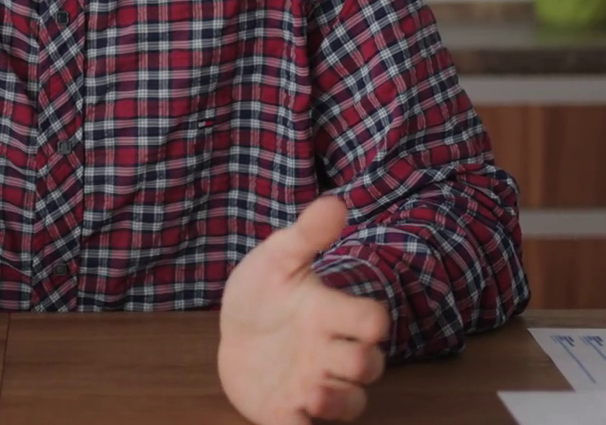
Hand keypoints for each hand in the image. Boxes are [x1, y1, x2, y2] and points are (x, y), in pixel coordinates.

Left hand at [217, 195, 391, 424]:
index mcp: (332, 314)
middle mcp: (331, 353)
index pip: (373, 320)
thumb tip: (335, 201)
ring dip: (336, 402)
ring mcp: (314, 385)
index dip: (373, 321)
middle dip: (358, 364)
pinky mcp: (289, 412)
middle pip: (369, 366)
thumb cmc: (264, 292)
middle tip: (332, 356)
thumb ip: (307, 235)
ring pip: (349, 404)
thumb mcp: (277, 258)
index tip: (367, 319)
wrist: (232, 329)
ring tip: (311, 392)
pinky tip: (291, 412)